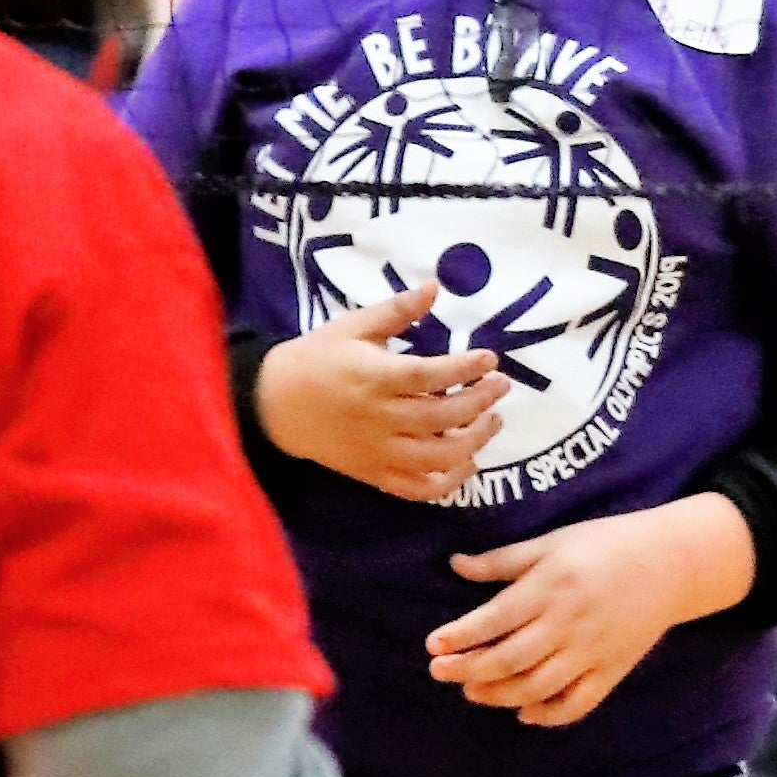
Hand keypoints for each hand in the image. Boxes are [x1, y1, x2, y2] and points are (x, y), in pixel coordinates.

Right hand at [256, 283, 506, 502]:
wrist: (274, 403)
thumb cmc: (318, 359)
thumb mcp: (353, 327)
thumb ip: (397, 311)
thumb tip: (435, 287)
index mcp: (373, 378)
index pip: (429, 376)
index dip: (464, 368)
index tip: (489, 359)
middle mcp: (379, 417)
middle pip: (440, 418)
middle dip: (480, 402)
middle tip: (502, 385)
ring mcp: (378, 450)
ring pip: (436, 457)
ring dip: (474, 441)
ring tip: (494, 420)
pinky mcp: (374, 473)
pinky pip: (417, 489)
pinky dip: (448, 483)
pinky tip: (468, 463)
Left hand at [426, 495, 753, 727]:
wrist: (672, 564)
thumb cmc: (607, 544)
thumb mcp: (553, 542)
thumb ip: (503, 560)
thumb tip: (455, 565)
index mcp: (551, 587)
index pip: (494, 620)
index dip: (460, 636)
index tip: (432, 645)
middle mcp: (568, 624)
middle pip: (509, 660)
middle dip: (468, 669)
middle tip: (439, 671)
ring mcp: (592, 652)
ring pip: (537, 687)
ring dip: (498, 695)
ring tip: (472, 691)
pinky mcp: (612, 670)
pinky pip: (578, 703)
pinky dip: (549, 715)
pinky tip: (525, 713)